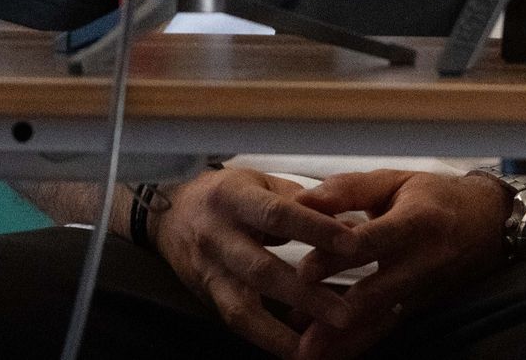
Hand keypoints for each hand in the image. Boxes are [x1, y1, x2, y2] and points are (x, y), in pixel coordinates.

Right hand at [149, 167, 359, 358]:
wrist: (170, 212)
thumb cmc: (229, 193)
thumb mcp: (263, 182)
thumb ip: (305, 202)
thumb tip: (355, 225)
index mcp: (235, 199)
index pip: (278, 214)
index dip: (315, 229)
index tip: (353, 243)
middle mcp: (217, 237)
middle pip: (261, 269)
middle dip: (305, 293)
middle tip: (344, 312)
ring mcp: (209, 270)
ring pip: (243, 306)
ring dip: (281, 331)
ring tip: (317, 346)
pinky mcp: (206, 295)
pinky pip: (235, 322)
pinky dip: (265, 338)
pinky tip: (294, 351)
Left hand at [286, 170, 510, 359]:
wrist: (490, 223)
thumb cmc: (436, 196)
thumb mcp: (397, 181)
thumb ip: (348, 190)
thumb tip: (301, 201)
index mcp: (419, 220)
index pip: (375, 239)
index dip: (340, 255)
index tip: (305, 270)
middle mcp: (425, 260)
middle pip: (377, 288)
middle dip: (337, 308)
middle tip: (297, 322)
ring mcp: (425, 289)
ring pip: (380, 318)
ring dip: (343, 337)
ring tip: (306, 351)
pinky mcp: (422, 306)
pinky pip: (386, 326)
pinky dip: (356, 340)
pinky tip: (328, 351)